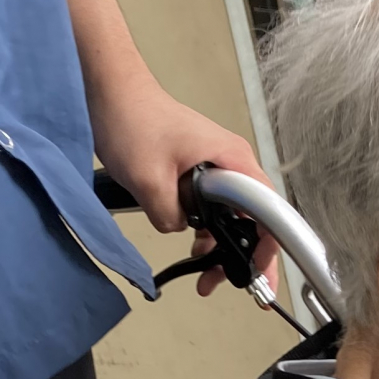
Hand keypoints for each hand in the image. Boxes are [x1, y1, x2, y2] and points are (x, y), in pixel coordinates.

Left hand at [90, 71, 279, 297]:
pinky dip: (207, 232)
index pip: (267, 214)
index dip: (266, 251)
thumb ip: (171, 216)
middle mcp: (233, 164)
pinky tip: (193, 251)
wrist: (110, 92)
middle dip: (245, 258)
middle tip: (227, 285)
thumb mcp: (149, 179)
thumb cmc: (132, 121)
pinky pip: (214, 209)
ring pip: (233, 218)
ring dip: (222, 248)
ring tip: (205, 276)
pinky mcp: (201, 171)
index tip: (257, 279)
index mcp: (234, 161)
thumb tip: (181, 231)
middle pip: (255, 220)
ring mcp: (218, 167)